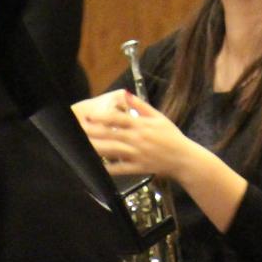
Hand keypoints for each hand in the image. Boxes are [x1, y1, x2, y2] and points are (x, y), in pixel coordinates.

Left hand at [80, 90, 197, 180]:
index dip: (102, 116)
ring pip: (113, 151)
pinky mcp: (138, 168)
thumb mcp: (158, 116)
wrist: (183, 158)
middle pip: (111, 134)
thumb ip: (141, 105)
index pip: (118, 118)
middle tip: (78, 130)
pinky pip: (120, 168)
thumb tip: (125, 93)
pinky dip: (108, 168)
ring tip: (82, 146)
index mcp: (141, 124)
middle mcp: (137, 139)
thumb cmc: (171, 136)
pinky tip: (96, 166)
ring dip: (96, 148)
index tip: (89, 115)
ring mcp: (137, 154)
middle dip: (93, 132)